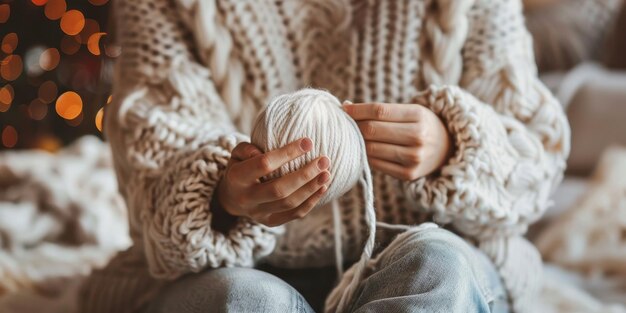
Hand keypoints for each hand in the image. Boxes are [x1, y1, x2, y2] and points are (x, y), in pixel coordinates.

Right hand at [216, 138, 330, 226]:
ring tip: (327, 173)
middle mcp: (247, 199)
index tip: (308, 142)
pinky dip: (311, 202)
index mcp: (237, 178)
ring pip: (289, 204)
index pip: (264, 165)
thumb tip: (261, 150)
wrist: (232, 197)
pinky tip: (322, 187)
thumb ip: (247, 148)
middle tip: (324, 160)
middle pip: (279, 189)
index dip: (287, 153)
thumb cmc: (240, 167)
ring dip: (311, 189)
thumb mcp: (236, 153)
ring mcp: (259, 214)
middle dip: (305, 175)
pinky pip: (294, 214)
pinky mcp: (270, 222)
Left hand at [344, 102, 451, 180]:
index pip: (379, 111)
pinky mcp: (408, 175)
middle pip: (373, 130)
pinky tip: (363, 150)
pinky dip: (366, 156)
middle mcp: (418, 137)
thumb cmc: (421, 126)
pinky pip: (376, 164)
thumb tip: (346, 105)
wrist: (447, 150)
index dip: (357, 110)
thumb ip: (380, 111)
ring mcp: (414, 158)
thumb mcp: (409, 111)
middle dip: (354, 126)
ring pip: (371, 148)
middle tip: (345, 123)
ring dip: (357, 142)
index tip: (343, 108)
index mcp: (418, 115)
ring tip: (352, 136)